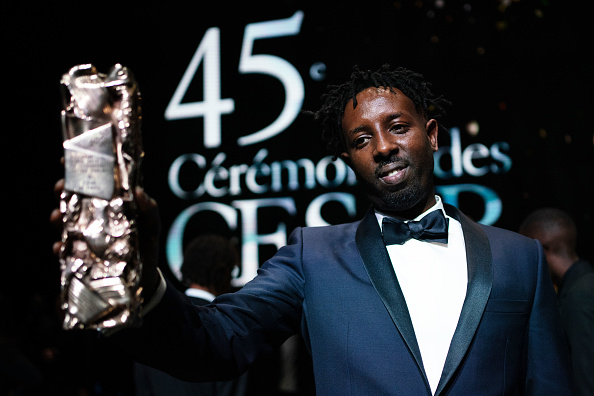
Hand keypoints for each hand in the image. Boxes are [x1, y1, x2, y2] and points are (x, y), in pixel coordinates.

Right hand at [50, 180, 161, 301]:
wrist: (144, 279)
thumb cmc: (146, 247)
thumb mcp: (152, 227)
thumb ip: (150, 211)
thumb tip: (140, 192)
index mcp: (110, 206)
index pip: (94, 185)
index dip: (81, 171)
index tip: (68, 160)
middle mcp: (94, 218)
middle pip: (73, 200)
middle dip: (63, 191)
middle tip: (59, 187)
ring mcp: (84, 236)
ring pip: (64, 222)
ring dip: (58, 217)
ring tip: (57, 216)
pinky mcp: (79, 256)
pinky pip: (64, 250)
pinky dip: (60, 248)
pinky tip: (59, 247)